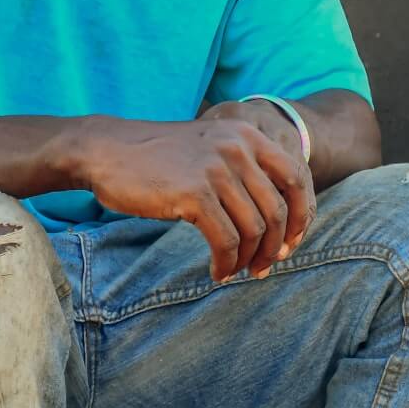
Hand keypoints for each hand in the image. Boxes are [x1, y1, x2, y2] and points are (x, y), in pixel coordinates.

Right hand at [73, 114, 313, 281]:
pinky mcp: (194, 194)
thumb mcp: (210, 149)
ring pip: (254, 229)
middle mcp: (238, 148)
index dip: (302, 215)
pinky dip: (226, 263)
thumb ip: (242, 170)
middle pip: (278, 210)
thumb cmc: (158, 158)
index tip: (292, 243)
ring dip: (248, 259)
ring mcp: (216, 170)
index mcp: (248, 135)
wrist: (106, 150)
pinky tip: (218, 272)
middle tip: (263, 268)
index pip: (296, 178)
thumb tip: (276, 220)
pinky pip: (226, 240)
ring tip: (236, 272)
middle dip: (276, 246)